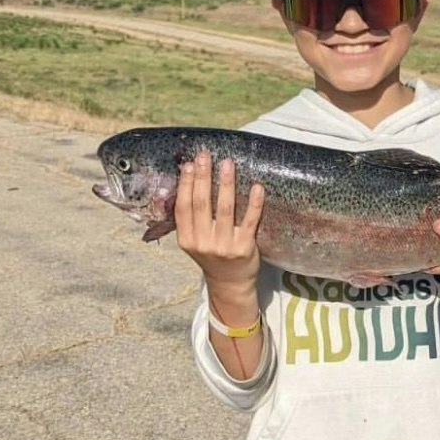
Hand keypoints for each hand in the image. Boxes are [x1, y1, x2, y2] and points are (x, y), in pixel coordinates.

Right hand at [174, 152, 264, 296]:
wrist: (230, 283)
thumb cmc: (212, 255)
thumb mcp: (193, 241)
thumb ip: (190, 218)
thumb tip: (190, 180)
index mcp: (187, 239)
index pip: (183, 207)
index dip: (186, 185)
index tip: (189, 165)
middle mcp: (203, 242)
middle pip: (202, 204)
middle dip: (203, 177)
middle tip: (206, 156)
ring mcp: (224, 245)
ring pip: (225, 209)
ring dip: (226, 183)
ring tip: (227, 164)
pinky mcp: (245, 247)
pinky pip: (250, 220)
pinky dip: (253, 203)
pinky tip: (256, 187)